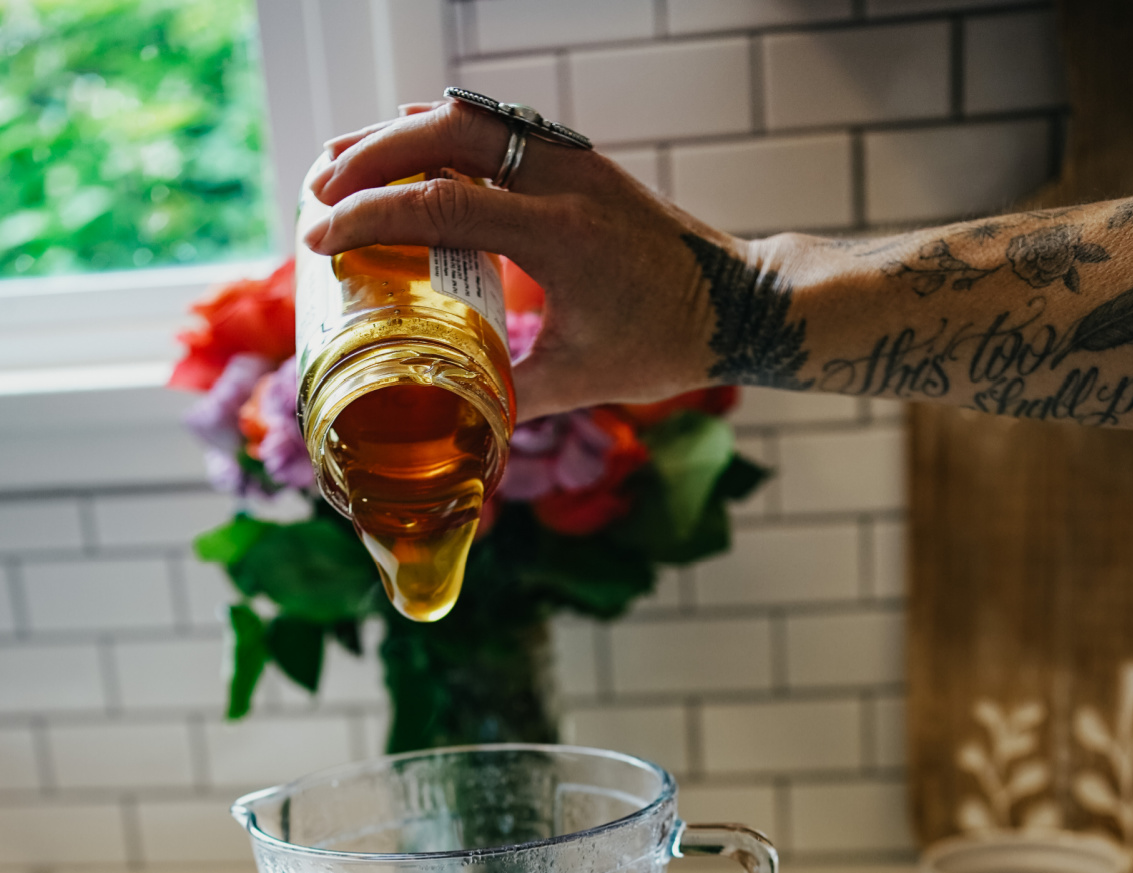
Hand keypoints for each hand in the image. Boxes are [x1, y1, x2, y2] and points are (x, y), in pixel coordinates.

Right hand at [304, 97, 737, 419]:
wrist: (737, 303)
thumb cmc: (666, 343)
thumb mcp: (585, 378)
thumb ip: (513, 395)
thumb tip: (449, 418)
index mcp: (561, 234)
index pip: (444, 204)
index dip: (371, 217)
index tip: (320, 239)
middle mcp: (563, 179)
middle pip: (444, 134)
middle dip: (369, 156)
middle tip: (317, 188)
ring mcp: (570, 159)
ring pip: (466, 117)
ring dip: (398, 135)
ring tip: (340, 164)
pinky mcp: (574, 158)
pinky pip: (493, 127)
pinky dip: (440, 134)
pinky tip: (404, 154)